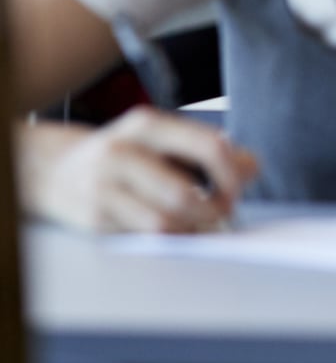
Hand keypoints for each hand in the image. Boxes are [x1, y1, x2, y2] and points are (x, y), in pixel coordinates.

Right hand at [26, 109, 257, 233]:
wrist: (56, 168)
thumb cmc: (127, 154)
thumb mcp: (165, 138)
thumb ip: (210, 150)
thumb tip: (252, 168)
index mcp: (148, 125)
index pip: (209, 148)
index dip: (233, 175)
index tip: (237, 188)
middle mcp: (121, 153)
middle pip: (184, 196)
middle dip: (213, 210)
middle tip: (222, 211)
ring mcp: (104, 188)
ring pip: (165, 223)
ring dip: (193, 228)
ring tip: (199, 220)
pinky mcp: (95, 220)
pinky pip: (146, 237)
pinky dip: (169, 236)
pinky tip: (173, 226)